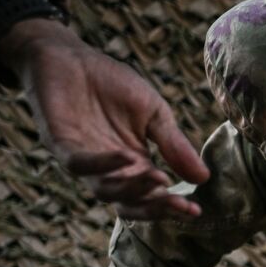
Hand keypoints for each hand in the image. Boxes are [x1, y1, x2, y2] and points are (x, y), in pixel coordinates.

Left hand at [0, 18, 209, 219]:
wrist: (71, 57)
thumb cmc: (112, 84)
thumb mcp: (154, 114)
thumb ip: (174, 146)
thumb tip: (204, 178)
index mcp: (134, 164)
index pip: (152, 197)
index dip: (172, 207)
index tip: (196, 210)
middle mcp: (108, 170)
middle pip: (129, 204)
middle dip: (155, 207)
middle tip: (181, 204)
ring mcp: (84, 160)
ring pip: (106, 191)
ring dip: (133, 189)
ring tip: (159, 179)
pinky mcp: (61, 144)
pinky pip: (80, 165)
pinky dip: (105, 164)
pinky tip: (129, 156)